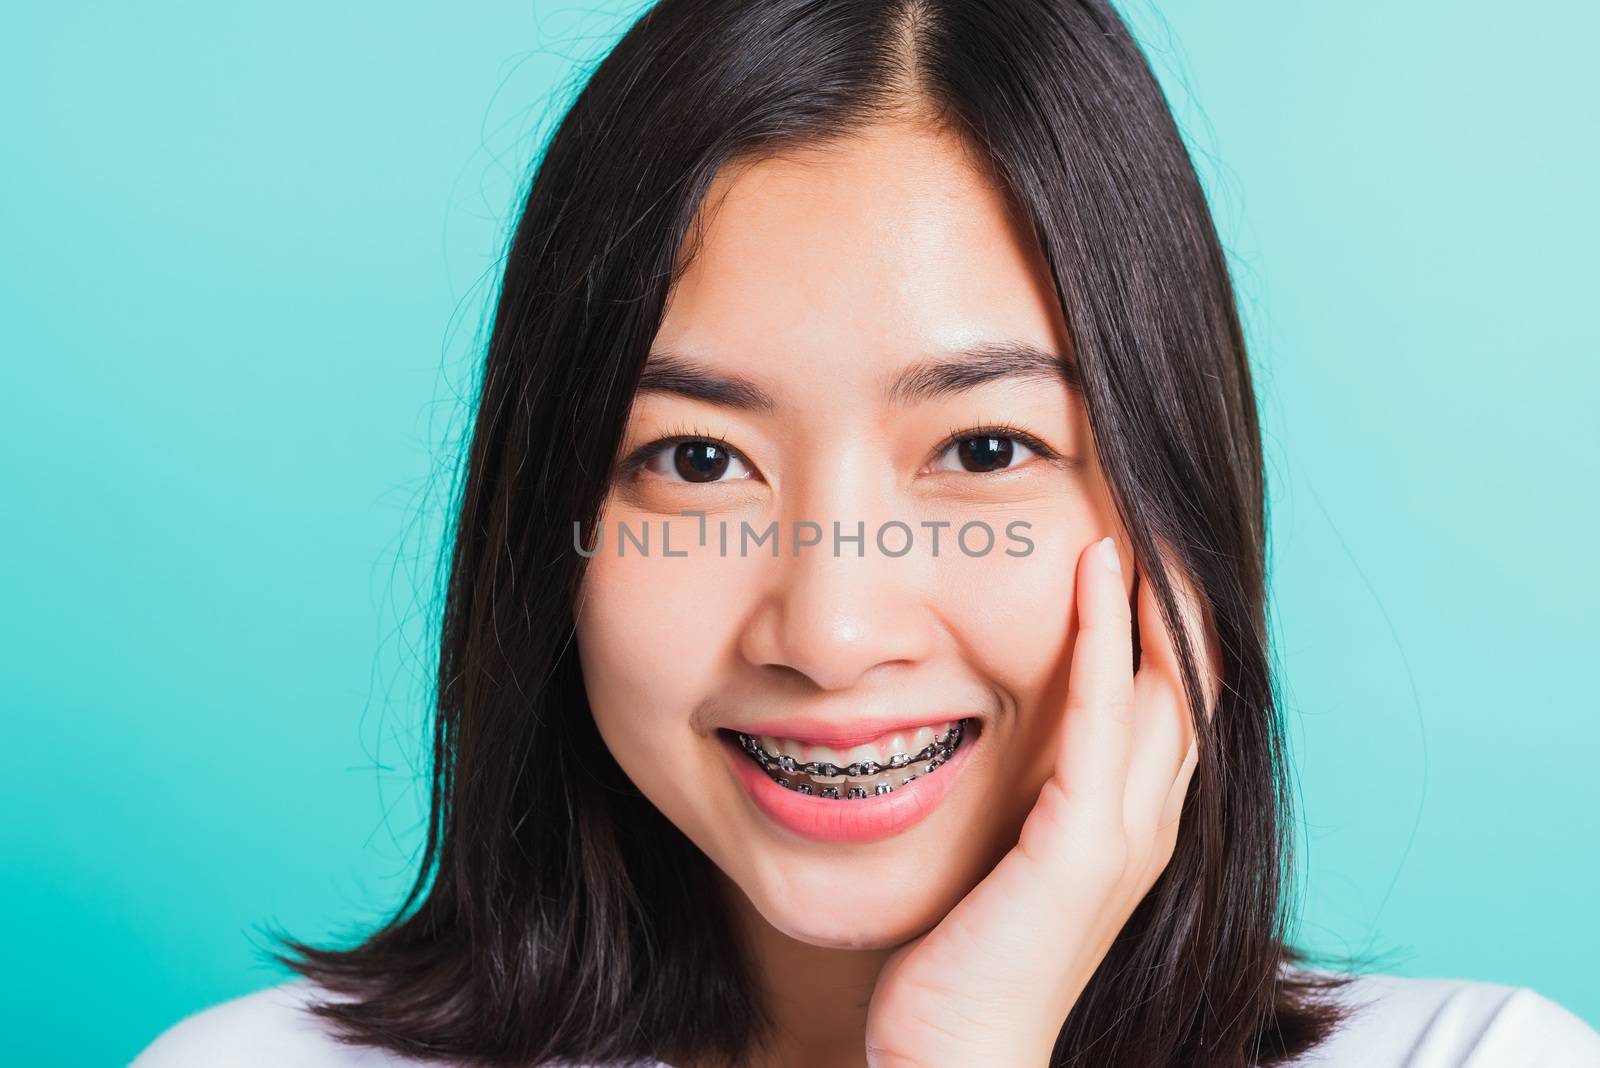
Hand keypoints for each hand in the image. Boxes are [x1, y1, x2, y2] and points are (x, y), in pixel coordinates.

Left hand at [863, 535, 1222, 1066]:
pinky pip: (1105, 717)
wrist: (960, 1057)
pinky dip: (1104, 639)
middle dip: (1179, 596)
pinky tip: (1095, 572)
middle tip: (1155, 506)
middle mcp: (1149, 823)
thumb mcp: (1008, 857)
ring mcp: (1126, 835)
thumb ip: (1028, 795)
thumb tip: (1002, 727)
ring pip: (1166, 685)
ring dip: (1154, 595)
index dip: (1169, 622)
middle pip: (1191, 682)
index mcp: (1132, 824)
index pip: (1174, 699)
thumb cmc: (968, 961)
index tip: (1142, 543)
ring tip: (1138, 512)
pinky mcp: (1083, 846)